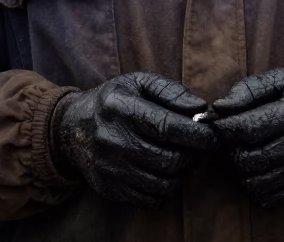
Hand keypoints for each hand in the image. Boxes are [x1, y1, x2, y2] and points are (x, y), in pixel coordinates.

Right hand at [52, 72, 216, 208]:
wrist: (71, 128)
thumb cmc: (113, 102)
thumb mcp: (137, 83)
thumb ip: (170, 91)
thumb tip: (200, 108)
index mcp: (121, 108)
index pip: (168, 126)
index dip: (197, 134)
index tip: (211, 136)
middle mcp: (112, 139)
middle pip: (170, 158)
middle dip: (193, 155)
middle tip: (198, 148)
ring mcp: (110, 167)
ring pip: (164, 182)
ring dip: (180, 173)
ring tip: (179, 157)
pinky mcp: (109, 188)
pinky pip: (150, 199)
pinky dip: (164, 189)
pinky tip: (162, 172)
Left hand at [211, 69, 283, 208]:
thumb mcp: (283, 80)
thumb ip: (249, 89)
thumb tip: (219, 107)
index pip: (246, 128)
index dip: (221, 129)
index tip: (213, 127)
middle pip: (245, 159)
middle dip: (231, 150)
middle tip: (234, 142)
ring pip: (252, 182)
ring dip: (242, 170)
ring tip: (249, 154)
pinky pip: (266, 199)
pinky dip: (256, 187)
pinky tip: (263, 170)